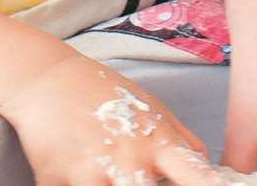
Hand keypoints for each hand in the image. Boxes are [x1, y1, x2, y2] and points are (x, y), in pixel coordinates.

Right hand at [0, 57, 223, 185]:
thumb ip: (182, 140)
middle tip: (150, 183)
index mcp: (157, 143)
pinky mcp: (56, 182)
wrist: (47, 80)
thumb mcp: (153, 109)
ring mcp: (92, 173)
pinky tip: (83, 178)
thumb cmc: (104, 93)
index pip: (197, 175)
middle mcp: (129, 160)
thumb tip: (209, 168)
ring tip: (117, 180)